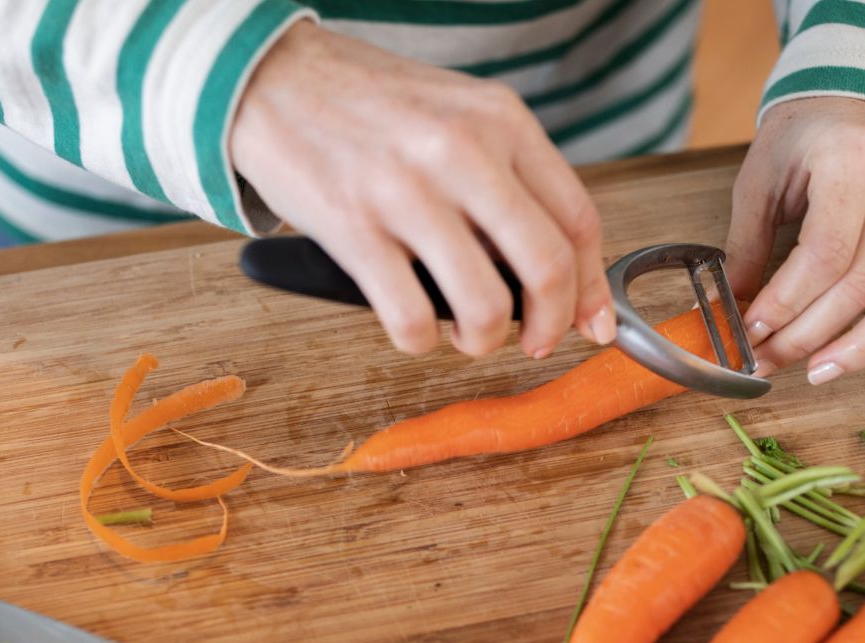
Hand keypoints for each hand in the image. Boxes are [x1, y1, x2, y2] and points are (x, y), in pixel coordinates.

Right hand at [230, 21, 615, 358]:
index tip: (590, 320)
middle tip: (536, 341)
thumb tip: (556, 267)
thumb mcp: (458, 114)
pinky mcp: (354, 229)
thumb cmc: (368, 103)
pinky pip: (412, 320)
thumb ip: (509, 178)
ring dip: (484, 341)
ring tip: (466, 334)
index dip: (592, 286)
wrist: (271, 77)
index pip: (577, 218)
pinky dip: (421, 342)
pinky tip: (414, 327)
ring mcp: (407, 192)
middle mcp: (462, 152)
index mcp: (500, 120)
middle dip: (551, 324)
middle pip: (546, 267)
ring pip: (484, 307)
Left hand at [724, 97, 864, 384]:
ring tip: (821, 372)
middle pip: (864, 282)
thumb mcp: (757, 182)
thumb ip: (747, 247)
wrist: (843, 98)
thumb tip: (729, 311)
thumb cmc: (798, 138)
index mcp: (852, 163)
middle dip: (811, 334)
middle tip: (767, 362)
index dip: (787, 302)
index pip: (826, 253)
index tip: (751, 332)